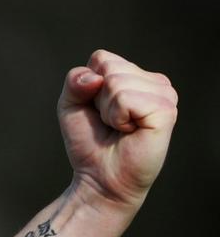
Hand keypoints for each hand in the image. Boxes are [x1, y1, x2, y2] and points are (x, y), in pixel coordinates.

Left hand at [58, 49, 177, 210]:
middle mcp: (155, 83)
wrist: (99, 178)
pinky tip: (129, 132)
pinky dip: (117, 117)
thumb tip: (96, 77)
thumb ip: (75, 81)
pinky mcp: (166, 112)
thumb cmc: (90, 142)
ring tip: (120, 128)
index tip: (98, 110)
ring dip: (107, 110)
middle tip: (110, 122)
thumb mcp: (71, 105)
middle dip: (97, 99)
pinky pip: (126, 99)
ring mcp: (164, 96)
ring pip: (116, 82)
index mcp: (136, 76)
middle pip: (109, 68)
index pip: (102, 58)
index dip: (88, 86)